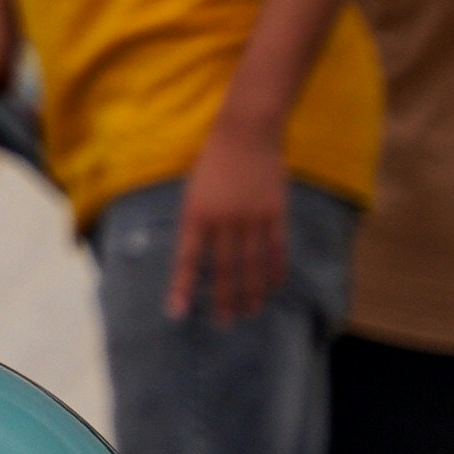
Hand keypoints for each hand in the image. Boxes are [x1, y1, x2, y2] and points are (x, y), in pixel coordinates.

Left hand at [169, 104, 294, 317]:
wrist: (246, 131)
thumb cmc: (213, 161)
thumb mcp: (193, 190)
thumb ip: (196, 223)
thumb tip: (198, 257)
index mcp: (196, 212)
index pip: (187, 258)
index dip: (181, 286)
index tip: (177, 312)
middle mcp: (223, 219)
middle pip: (223, 268)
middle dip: (223, 298)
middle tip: (224, 322)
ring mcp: (251, 217)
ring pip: (252, 264)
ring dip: (251, 291)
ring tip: (249, 311)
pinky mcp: (275, 212)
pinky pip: (276, 249)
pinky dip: (274, 270)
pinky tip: (273, 286)